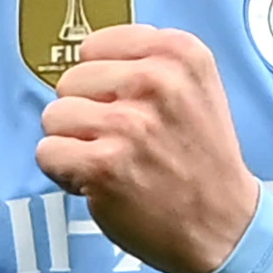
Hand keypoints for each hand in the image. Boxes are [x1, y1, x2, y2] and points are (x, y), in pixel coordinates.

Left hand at [35, 25, 259, 272]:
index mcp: (179, 53)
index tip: (128, 106)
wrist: (224, 225)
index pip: (94, 47)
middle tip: (123, 141)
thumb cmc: (201, 157)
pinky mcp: (104, 165)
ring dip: (74, 143)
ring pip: (54, 116)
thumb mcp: (196, 88)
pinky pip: (48, 152)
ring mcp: (128, 124)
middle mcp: (156, 81)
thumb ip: (147, 62)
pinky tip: (99, 182)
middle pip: (70, 81)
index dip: (103, 82)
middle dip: (87, 112)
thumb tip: (85, 58)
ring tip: (112, 161)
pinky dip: (65, 173)